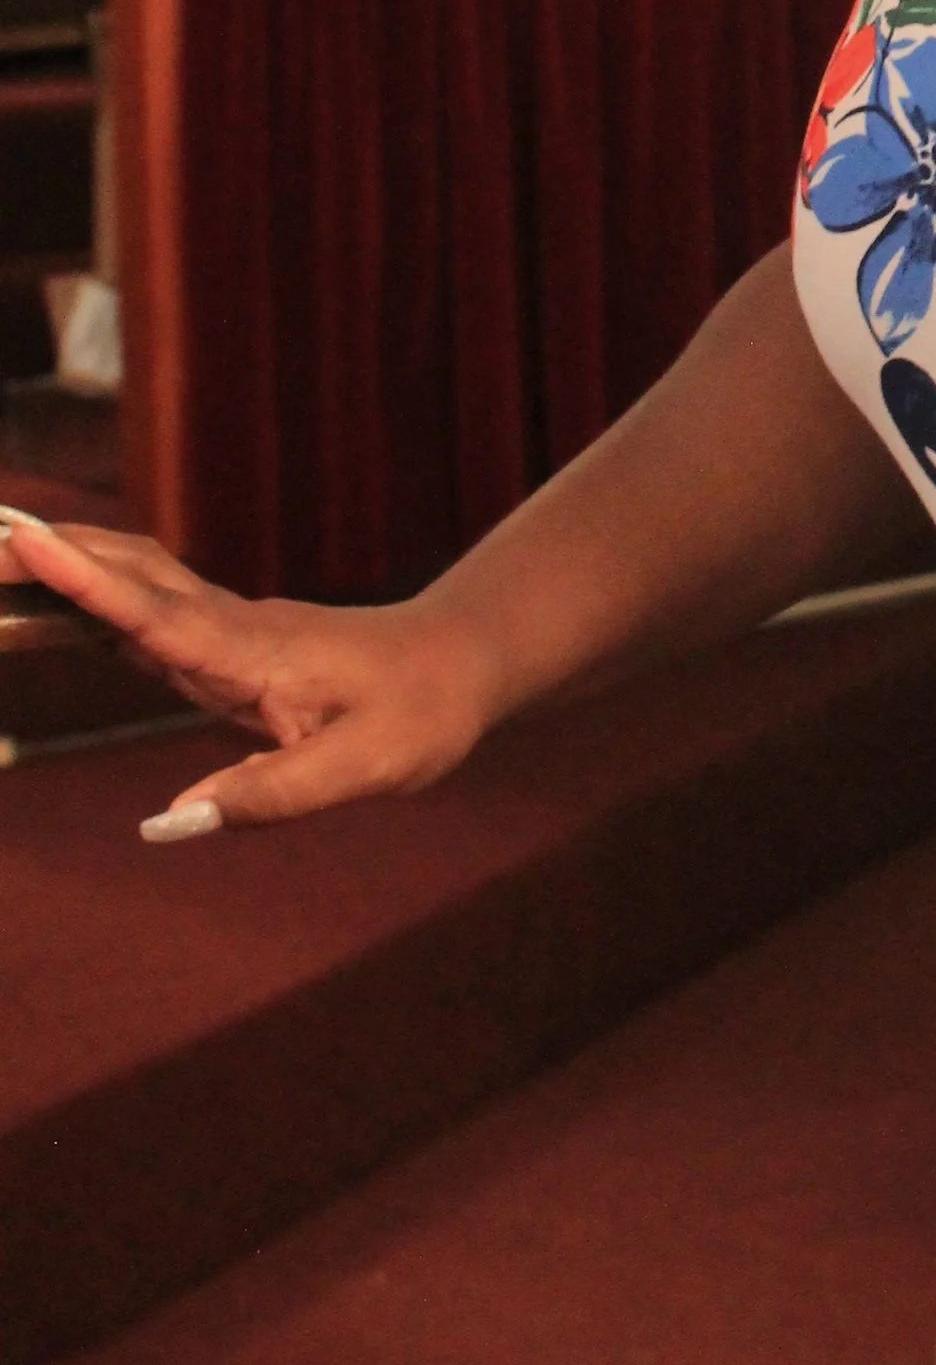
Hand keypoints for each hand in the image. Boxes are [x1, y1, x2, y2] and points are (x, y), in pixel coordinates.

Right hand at [0, 508, 493, 834]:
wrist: (463, 663)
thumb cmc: (422, 714)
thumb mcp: (363, 768)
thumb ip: (267, 795)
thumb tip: (166, 824)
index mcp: (254, 651)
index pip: (155, 613)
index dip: (86, 583)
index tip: (26, 540)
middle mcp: (230, 626)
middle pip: (126, 577)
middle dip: (50, 555)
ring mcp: (225, 627)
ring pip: (132, 582)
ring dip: (64, 563)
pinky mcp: (224, 641)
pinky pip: (144, 610)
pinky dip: (90, 595)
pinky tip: (49, 595)